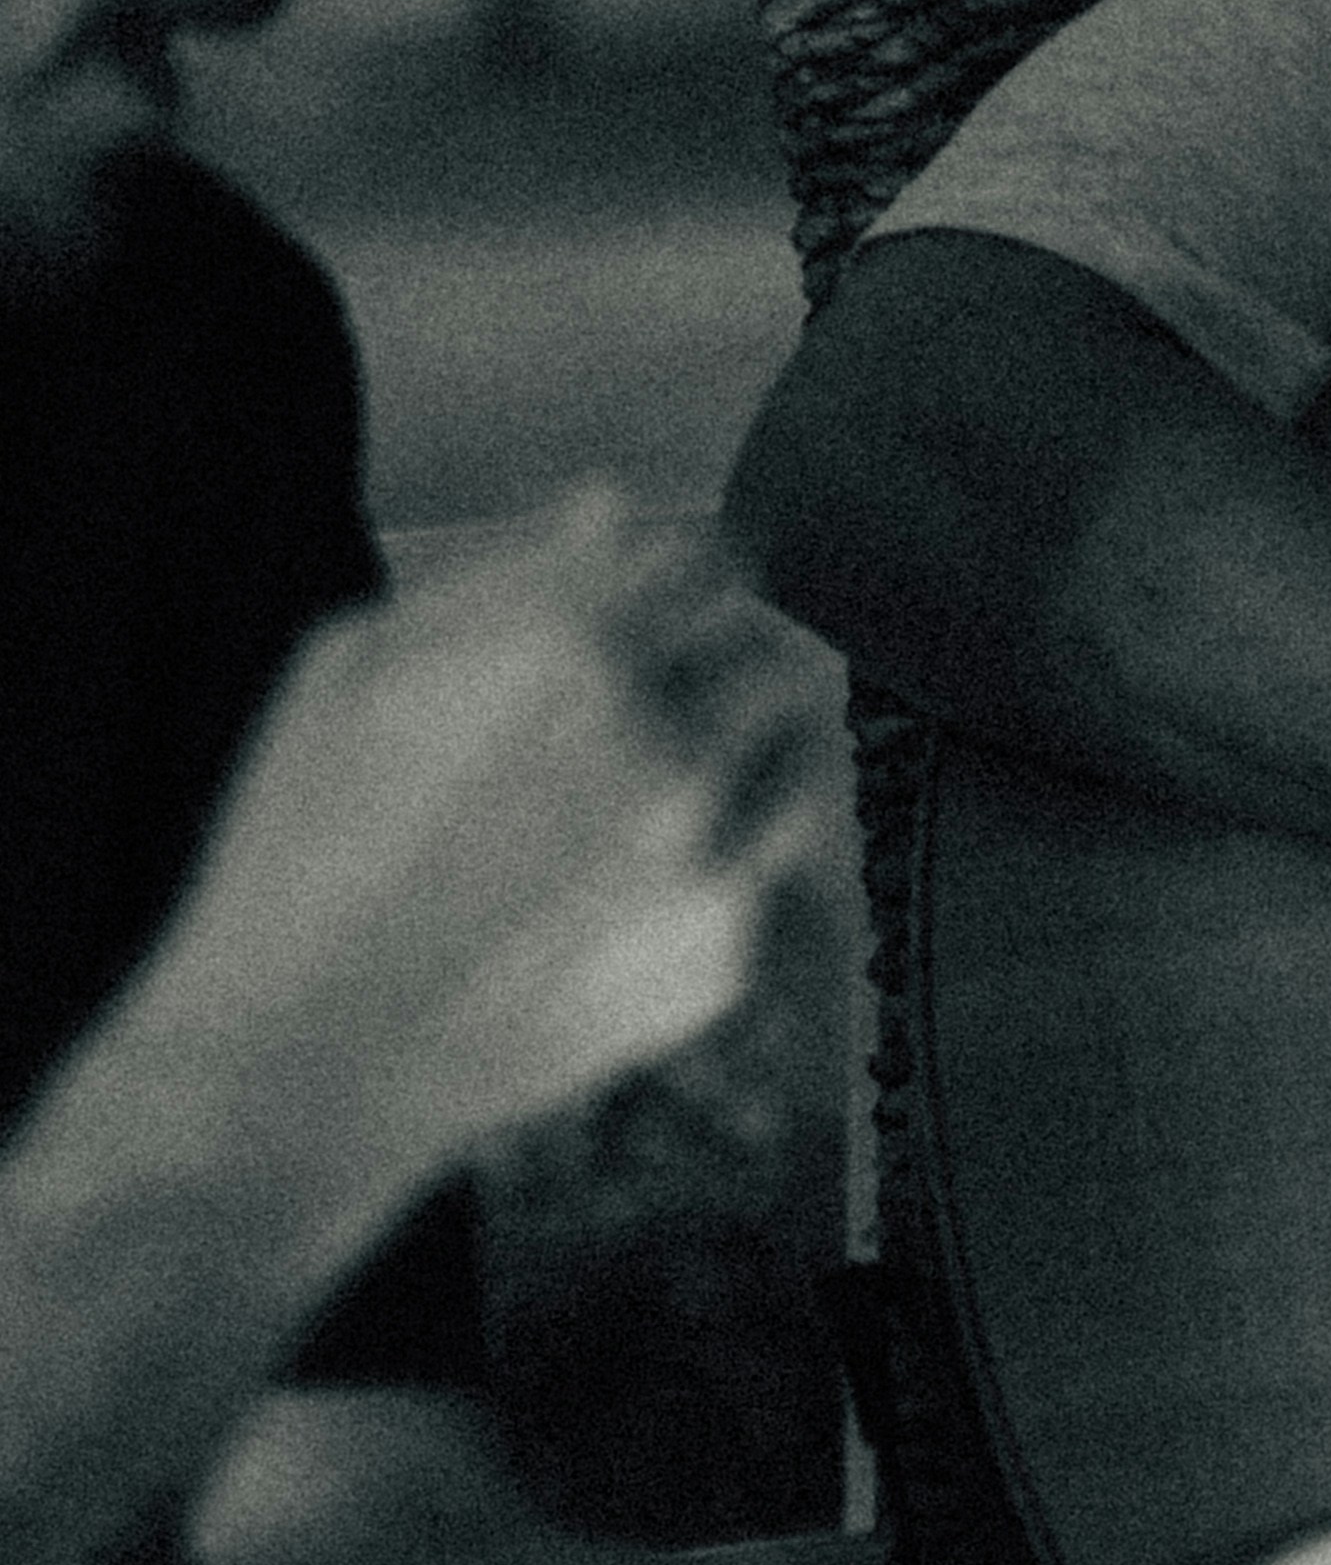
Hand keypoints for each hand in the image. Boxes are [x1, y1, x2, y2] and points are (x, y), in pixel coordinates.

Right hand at [133, 491, 846, 1241]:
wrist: (301, 1060)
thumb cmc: (299, 849)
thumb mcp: (354, 667)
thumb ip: (502, 575)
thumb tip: (611, 504)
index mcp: (580, 641)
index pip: (710, 556)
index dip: (673, 577)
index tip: (644, 605)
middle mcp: (673, 739)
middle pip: (765, 645)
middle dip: (711, 659)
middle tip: (640, 703)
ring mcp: (712, 857)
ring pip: (796, 750)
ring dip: (743, 748)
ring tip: (641, 792)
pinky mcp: (724, 957)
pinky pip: (767, 869)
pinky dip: (720, 860)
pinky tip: (617, 889)